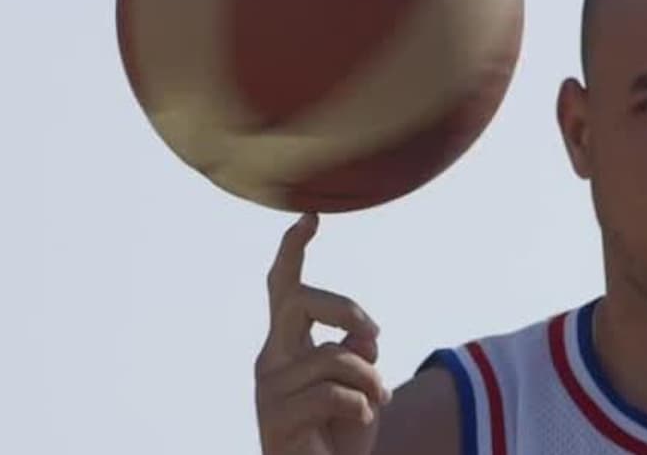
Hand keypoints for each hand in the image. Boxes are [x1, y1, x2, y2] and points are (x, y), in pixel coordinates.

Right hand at [254, 214, 390, 454]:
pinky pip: (332, 393)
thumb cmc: (341, 430)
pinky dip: (361, 406)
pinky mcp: (275, 420)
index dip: (293, 251)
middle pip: (298, 301)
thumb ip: (357, 350)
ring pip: (333, 355)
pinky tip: (361, 421)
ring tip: (377, 401)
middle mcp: (271, 360)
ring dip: (371, 379)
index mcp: (288, 344)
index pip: (284, 288)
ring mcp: (269, 390)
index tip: (310, 216)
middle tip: (376, 332)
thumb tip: (362, 335)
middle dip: (345, 307)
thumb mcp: (361, 382)